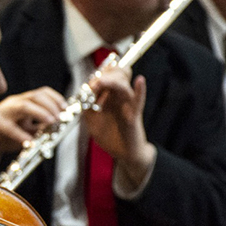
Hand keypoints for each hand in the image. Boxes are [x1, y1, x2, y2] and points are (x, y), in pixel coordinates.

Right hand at [0, 87, 65, 154]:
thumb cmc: (3, 133)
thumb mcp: (25, 129)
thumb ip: (39, 128)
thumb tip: (58, 129)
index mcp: (22, 102)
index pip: (41, 92)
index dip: (55, 98)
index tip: (66, 108)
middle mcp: (14, 104)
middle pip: (35, 96)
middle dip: (51, 105)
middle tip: (60, 116)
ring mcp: (4, 112)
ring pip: (23, 106)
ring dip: (40, 112)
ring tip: (50, 122)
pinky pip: (9, 128)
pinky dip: (21, 135)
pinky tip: (29, 142)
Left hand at [82, 68, 155, 188]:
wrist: (123, 153)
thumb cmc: (109, 136)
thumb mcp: (92, 120)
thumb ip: (86, 107)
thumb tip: (84, 92)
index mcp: (111, 95)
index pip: (108, 74)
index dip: (98, 74)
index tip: (88, 84)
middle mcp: (120, 96)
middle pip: (117, 73)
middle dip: (104, 74)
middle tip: (93, 85)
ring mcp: (128, 103)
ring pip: (124, 83)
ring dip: (112, 80)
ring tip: (101, 83)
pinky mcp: (134, 114)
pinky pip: (139, 100)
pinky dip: (140, 90)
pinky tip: (139, 81)